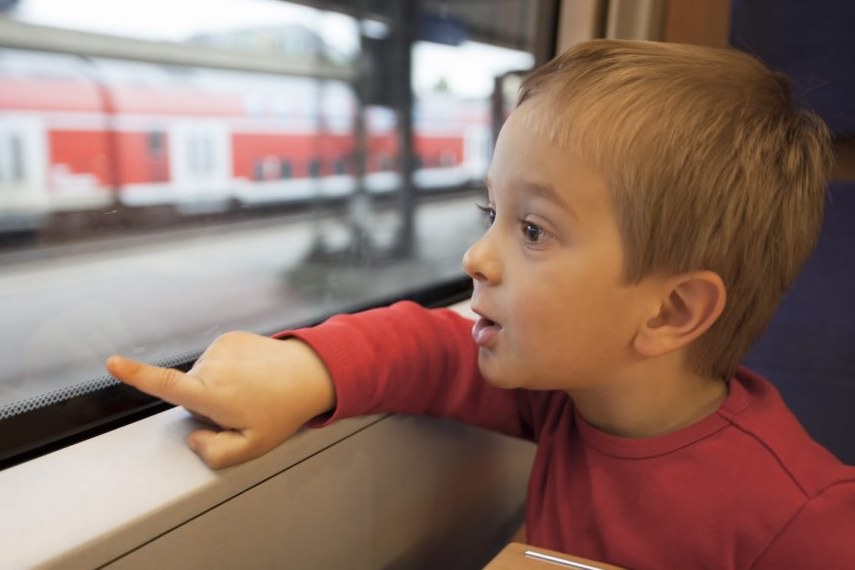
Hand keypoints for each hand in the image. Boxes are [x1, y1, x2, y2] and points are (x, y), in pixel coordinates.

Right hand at [106, 332, 335, 468]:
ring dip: (217, 386)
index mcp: (213, 393)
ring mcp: (220, 348)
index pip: (166, 385)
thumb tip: (194, 439)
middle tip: (240, 409)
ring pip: (201, 376)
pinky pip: (215, 360)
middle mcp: (213, 367)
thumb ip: (216, 453)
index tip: (113, 363)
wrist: (310, 374)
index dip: (136, 375)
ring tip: (249, 390)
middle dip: (205, 405)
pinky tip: (250, 375)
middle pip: (188, 392)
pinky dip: (226, 370)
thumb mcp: (253, 446)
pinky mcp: (229, 337)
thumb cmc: (282, 411)